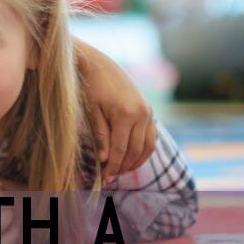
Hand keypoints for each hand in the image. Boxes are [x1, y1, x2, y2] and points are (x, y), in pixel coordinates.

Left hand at [78, 44, 155, 178]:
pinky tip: (132, 158)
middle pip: (135, 150)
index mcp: (126, 114)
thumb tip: (105, 160)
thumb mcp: (92, 111)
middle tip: (111, 177)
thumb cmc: (92, 88)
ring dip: (136, 161)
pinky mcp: (149, 111)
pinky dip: (143, 150)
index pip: (120, 149)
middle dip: (123, 166)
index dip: (113, 165)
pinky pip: (151, 137)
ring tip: (121, 170)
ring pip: (147, 146)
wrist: (101, 65)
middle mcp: (142, 114)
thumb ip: (101, 136)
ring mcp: (148, 112)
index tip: (106, 177)